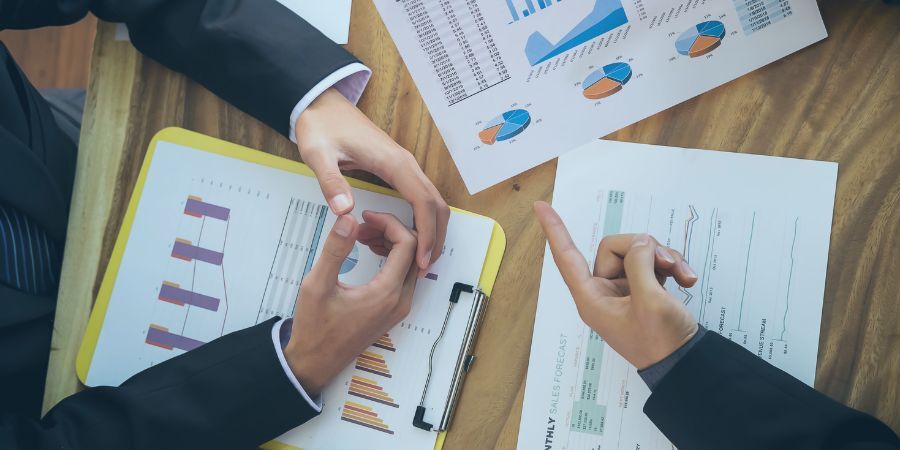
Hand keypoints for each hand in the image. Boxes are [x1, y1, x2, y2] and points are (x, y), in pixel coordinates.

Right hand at [284, 212, 418, 395]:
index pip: (408, 244)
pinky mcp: (394, 309)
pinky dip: (392, 257)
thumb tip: (348, 219)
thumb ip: (335, 250)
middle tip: (363, 225)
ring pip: (411, 262)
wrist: (315, 362)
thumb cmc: (315, 328)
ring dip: (392, 243)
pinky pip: (404, 275)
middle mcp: (401, 301)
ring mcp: (400, 307)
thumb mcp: (316, 285)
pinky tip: (369, 251)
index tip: (366, 217)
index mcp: (386, 293)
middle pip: (415, 251)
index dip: (389, 223)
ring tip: (361, 236)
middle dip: (391, 230)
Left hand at [295, 88, 448, 274]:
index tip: (421, 259)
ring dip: (432, 230)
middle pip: (436, 204)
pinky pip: (420, 197)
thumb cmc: (321, 126)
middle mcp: (405, 164)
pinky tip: (408, 238)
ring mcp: (404, 166)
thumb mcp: (318, 155)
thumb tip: (346, 211)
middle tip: (424, 268)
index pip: (423, 202)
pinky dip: (422, 219)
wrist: (320, 104)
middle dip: (436, 237)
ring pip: (432, 201)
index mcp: (393, 163)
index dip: (427, 233)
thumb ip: (331, 182)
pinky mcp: (398, 169)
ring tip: (419, 259)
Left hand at [534, 201, 699, 369]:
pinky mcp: (644, 289)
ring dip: (663, 257)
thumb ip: (640, 265)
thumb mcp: (650, 301)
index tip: (541, 207)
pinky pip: (652, 262)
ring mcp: (625, 289)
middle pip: (615, 247)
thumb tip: (640, 243)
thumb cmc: (661, 342)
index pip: (567, 257)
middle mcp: (604, 291)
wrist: (686, 364)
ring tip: (682, 275)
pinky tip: (686, 279)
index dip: (555, 230)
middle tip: (667, 263)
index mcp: (592, 298)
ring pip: (637, 252)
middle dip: (644, 248)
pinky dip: (670, 266)